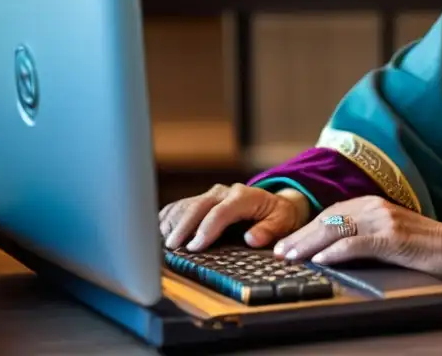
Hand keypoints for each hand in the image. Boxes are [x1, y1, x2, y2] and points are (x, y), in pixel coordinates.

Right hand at [159, 183, 310, 251]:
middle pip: (198, 206)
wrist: (273, 204)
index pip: (222, 211)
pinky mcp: (201, 200)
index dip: (207, 229)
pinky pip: (180, 207)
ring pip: (186, 205)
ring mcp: (210, 195)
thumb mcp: (283, 222)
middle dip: (183, 227)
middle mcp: (224, 193)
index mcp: (245, 197)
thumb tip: (252, 238)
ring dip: (172, 224)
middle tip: (171, 248)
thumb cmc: (278, 216)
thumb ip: (269, 230)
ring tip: (160, 243)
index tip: (194, 247)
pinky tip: (159, 233)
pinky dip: (168, 219)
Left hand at [276, 195, 441, 286]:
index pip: (331, 214)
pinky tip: (321, 260)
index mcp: (375, 203)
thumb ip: (367, 233)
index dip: (307, 228)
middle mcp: (376, 206)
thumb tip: (333, 248)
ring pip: (337, 229)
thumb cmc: (426, 246)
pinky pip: (357, 243)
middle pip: (329, 219)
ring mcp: (385, 220)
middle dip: (301, 236)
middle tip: (280, 252)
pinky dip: (336, 251)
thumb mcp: (391, 233)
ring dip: (310, 244)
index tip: (287, 243)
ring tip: (291, 257)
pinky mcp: (393, 237)